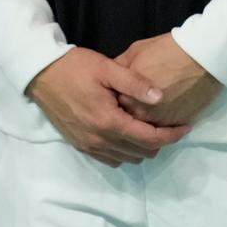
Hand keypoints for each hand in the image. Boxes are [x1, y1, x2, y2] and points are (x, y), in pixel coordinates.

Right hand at [22, 47, 187, 166]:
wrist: (40, 74)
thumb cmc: (76, 67)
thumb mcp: (108, 68)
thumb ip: (136, 84)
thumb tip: (161, 97)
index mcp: (108, 121)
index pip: (148, 138)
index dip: (171, 135)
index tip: (186, 127)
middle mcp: (97, 139)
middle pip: (139, 153)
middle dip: (160, 142)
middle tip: (171, 125)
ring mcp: (86, 144)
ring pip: (125, 159)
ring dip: (142, 148)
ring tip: (154, 129)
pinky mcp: (78, 144)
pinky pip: (108, 159)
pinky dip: (124, 152)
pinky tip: (131, 135)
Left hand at [115, 33, 224, 127]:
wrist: (205, 56)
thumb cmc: (169, 50)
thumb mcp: (136, 51)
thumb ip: (119, 68)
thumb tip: (111, 79)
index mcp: (125, 94)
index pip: (113, 105)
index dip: (119, 100)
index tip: (124, 94)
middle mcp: (139, 112)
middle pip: (128, 119)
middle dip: (131, 113)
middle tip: (140, 102)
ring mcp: (159, 120)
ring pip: (146, 128)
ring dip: (148, 121)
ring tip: (156, 108)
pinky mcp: (177, 124)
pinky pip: (165, 129)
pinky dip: (164, 123)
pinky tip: (168, 110)